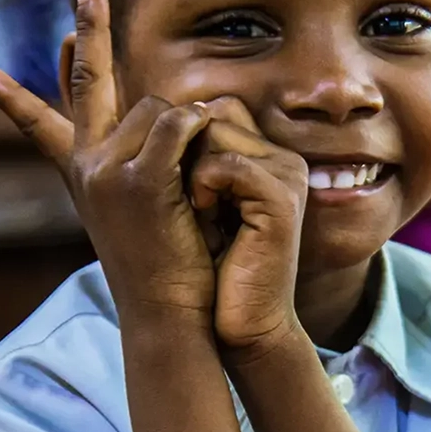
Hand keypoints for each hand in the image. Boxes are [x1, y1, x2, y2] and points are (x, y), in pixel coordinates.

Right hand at [0, 0, 216, 321]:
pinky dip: (202, 133)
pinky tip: (208, 164)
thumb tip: (176, 118)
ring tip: (202, 180)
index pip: (43, 125)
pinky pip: (180, 124)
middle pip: (90, 82)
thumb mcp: (147, 211)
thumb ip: (150, 164)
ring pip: (159, 106)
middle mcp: (87, 166)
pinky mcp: (140, 180)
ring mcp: (107, 170)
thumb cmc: (170, 268)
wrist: (171, 316)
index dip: (15, 99)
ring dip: (191, 129)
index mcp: (84, 176)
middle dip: (89, 30)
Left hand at [188, 98, 308, 353]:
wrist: (240, 323)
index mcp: (265, 155)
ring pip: (214, 131)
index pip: (214, 108)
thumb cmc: (208, 267)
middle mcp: (281, 158)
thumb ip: (184, 156)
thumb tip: (144, 118)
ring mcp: (286, 175)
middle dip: (181, 153)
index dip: (181, 139)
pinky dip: (203, 186)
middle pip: (212, 112)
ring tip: (196, 210)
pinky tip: (203, 215)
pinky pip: (227, 163)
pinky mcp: (281, 200)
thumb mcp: (191, 200)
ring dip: (188, 170)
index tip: (177, 188)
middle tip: (187, 202)